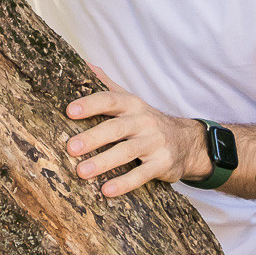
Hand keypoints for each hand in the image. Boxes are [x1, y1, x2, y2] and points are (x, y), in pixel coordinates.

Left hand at [64, 65, 211, 199]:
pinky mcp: (162, 164)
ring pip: (127, 152)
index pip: (109, 99)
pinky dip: (124, 183)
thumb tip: (84, 64)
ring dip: (103, 162)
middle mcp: (143, 121)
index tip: (69, 111)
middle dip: (92, 137)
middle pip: (115, 128)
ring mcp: (154, 143)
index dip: (90, 104)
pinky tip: (106, 190)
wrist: (186, 141)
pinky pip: (141, 174)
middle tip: (70, 147)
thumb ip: (107, 85)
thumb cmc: (146, 121)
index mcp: (132, 104)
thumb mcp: (130, 100)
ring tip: (81, 172)